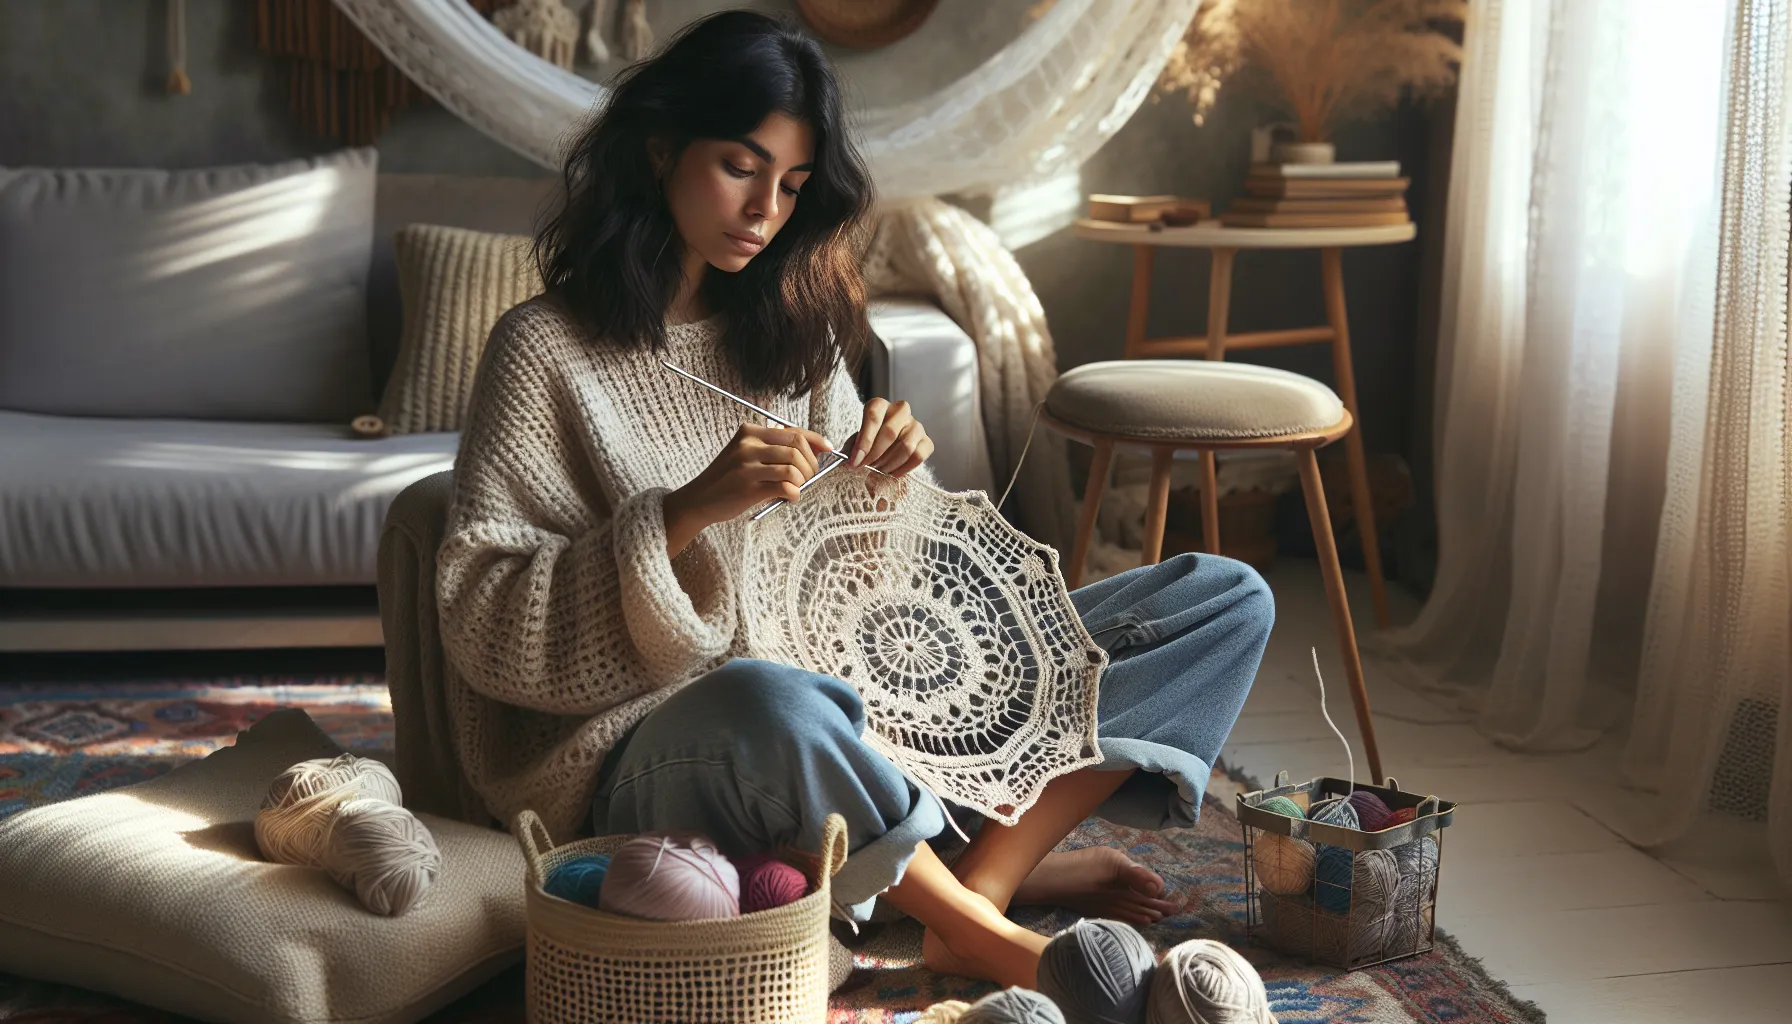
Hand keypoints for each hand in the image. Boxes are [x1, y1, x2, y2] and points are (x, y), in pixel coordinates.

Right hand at [665, 423, 830, 553]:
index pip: (793, 431)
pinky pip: (785, 487)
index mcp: (750, 432)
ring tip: (795, 488)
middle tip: (807, 477)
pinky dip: (794, 494)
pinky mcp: (748, 488)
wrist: (698, 499)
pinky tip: (788, 498)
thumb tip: (814, 448)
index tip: (828, 449)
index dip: (816, 440)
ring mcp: (747, 466)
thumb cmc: (728, 478)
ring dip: (802, 481)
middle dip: (811, 465)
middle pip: (797, 449)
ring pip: (794, 469)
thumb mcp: (746, 454)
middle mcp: (748, 445)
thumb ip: (774, 448)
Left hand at [847, 398, 933, 476]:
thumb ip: (853, 448)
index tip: (855, 461)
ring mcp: (916, 425)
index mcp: (880, 405)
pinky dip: (903, 469)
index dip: (864, 441)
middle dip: (875, 454)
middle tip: (865, 467)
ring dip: (889, 463)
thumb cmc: (868, 442)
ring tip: (878, 470)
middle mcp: (901, 410)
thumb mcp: (856, 441)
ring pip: (906, 446)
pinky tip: (892, 473)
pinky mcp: (926, 442)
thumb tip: (853, 461)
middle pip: (890, 432)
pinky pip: (918, 456)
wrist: (886, 448)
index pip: (873, 417)